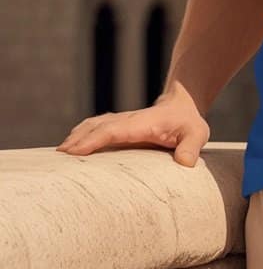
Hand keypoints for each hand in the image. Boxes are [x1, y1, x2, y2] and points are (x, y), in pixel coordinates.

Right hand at [55, 91, 209, 166]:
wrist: (183, 105)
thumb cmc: (189, 123)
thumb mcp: (197, 134)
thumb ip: (191, 147)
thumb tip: (185, 163)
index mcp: (142, 124)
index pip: (114, 130)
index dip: (94, 140)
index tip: (75, 151)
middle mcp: (128, 120)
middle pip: (97, 127)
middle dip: (77, 140)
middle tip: (58, 158)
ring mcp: (122, 121)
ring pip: (94, 124)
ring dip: (77, 136)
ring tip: (59, 153)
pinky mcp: (119, 125)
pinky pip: (96, 126)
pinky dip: (81, 133)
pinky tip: (71, 145)